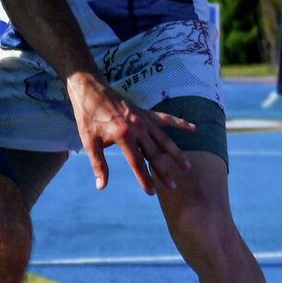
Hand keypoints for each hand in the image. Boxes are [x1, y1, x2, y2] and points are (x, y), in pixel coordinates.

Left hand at [67, 78, 194, 193]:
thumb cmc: (88, 117)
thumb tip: (102, 186)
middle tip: (173, 187)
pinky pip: (166, 119)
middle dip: (164, 172)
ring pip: (164, 139)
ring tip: (187, 167)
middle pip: (155, 154)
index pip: (137, 162)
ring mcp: (144, 119)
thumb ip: (99, 164)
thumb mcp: (89, 142)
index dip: (144, 179)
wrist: (91, 90)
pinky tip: (193, 128)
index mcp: (124, 136)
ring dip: (176, 154)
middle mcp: (138, 127)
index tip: (151, 192)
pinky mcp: (145, 112)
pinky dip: (180, 123)